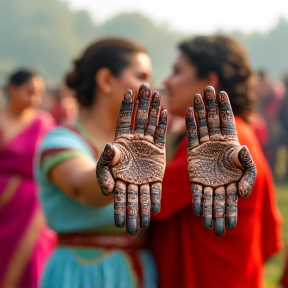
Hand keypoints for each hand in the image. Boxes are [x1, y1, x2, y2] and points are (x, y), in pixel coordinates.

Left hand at [96, 83, 166, 235]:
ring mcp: (146, 146)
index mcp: (121, 142)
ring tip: (156, 92)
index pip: (123, 120)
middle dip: (142, 101)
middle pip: (139, 117)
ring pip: (151, 124)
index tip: (128, 91)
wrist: (125, 192)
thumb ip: (107, 161)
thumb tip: (110, 147)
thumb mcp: (105, 171)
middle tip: (146, 85)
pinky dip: (163, 125)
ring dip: (154, 108)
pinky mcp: (157, 154)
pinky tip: (165, 112)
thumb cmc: (110, 180)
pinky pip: (160, 137)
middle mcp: (135, 141)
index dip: (126, 106)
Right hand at [186, 86, 255, 235]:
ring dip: (199, 110)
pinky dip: (190, 124)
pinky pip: (191, 136)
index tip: (222, 92)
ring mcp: (204, 147)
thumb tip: (242, 150)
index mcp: (230, 144)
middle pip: (213, 119)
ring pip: (202, 124)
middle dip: (211, 103)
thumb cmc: (235, 185)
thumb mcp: (247, 174)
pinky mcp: (193, 154)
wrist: (217, 197)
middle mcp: (217, 143)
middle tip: (207, 87)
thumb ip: (247, 163)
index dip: (225, 107)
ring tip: (197, 95)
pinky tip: (188, 111)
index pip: (227, 121)